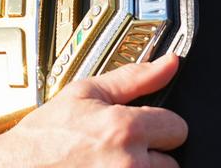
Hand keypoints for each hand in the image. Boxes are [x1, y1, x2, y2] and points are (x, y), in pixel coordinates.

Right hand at [0, 53, 186, 167]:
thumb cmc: (43, 138)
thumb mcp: (85, 93)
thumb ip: (135, 77)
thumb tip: (170, 63)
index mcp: (124, 129)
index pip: (178, 127)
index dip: (160, 124)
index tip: (143, 126)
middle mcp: (129, 164)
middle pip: (172, 161)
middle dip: (151, 153)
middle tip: (120, 149)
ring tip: (111, 164)